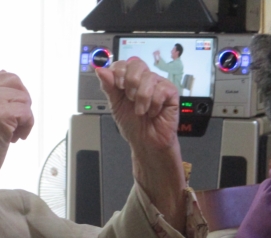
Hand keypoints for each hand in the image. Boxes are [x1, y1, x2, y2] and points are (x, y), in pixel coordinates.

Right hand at [0, 71, 33, 179]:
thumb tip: (6, 72)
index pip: (2, 75)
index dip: (12, 93)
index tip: (9, 112)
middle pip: (15, 81)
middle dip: (22, 100)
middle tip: (17, 119)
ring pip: (23, 98)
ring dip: (24, 117)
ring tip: (13, 133)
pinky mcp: (1, 115)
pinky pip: (27, 113)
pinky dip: (27, 126)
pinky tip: (15, 138)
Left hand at [96, 58, 186, 232]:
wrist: (145, 142)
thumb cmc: (133, 124)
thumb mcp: (115, 105)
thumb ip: (108, 86)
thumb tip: (100, 69)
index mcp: (130, 80)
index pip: (124, 63)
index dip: (119, 71)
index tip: (118, 85)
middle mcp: (144, 80)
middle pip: (136, 64)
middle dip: (129, 82)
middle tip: (129, 98)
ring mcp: (158, 84)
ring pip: (148, 78)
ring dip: (141, 98)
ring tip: (141, 110)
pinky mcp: (171, 93)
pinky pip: (161, 90)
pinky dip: (153, 104)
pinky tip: (153, 112)